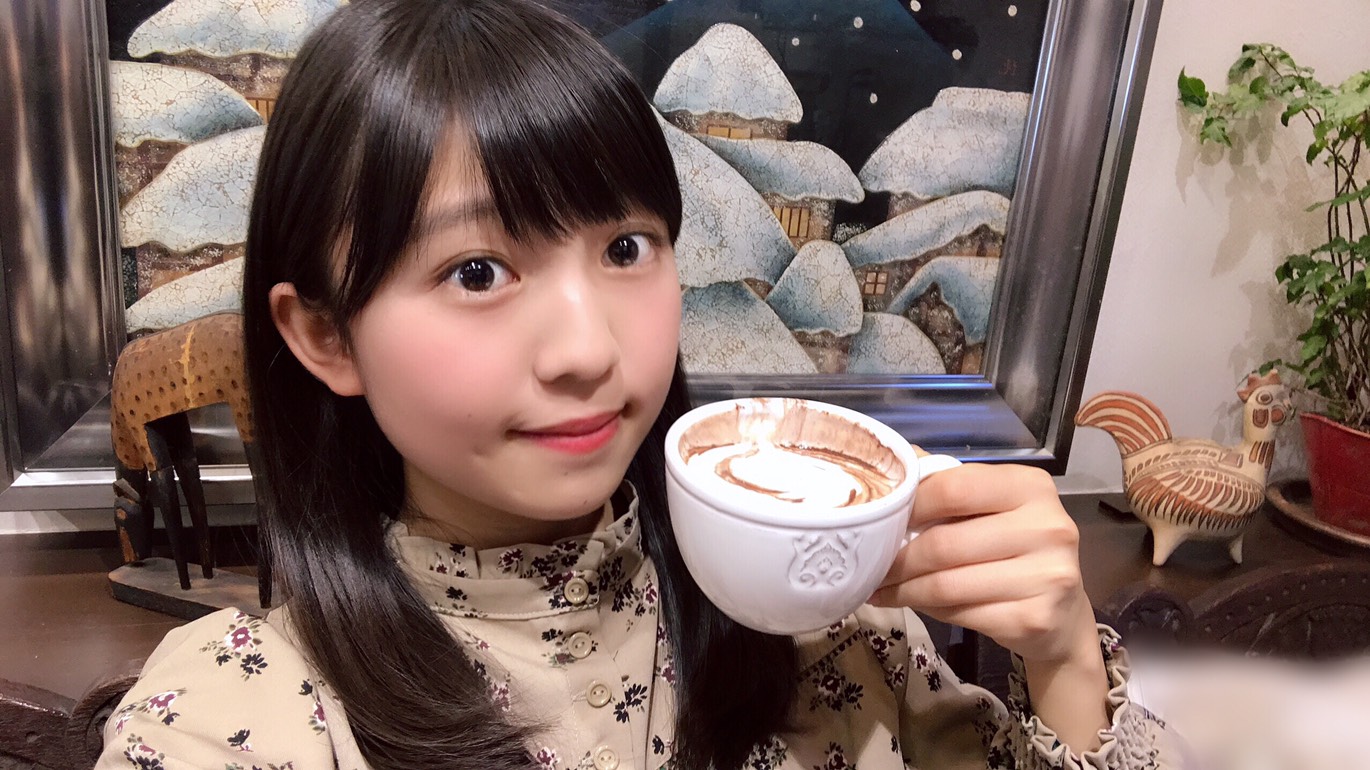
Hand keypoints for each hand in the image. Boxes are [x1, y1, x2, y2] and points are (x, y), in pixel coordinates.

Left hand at [869, 462, 1097, 665]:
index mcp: (1031, 487)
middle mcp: (1047, 527)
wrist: (1062, 614)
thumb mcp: (991, 507)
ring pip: (947, 584)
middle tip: (872, 566)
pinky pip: (961, 614)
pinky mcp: (1034, 619)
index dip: (908, 506)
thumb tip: (892, 459)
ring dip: (905, 589)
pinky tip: (915, 604)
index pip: (952, 489)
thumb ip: (948, 484)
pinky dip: (929, 610)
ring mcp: (1047, 576)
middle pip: (945, 543)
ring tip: (883, 588)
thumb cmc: (1016, 549)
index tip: (881, 521)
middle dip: (898, 559)